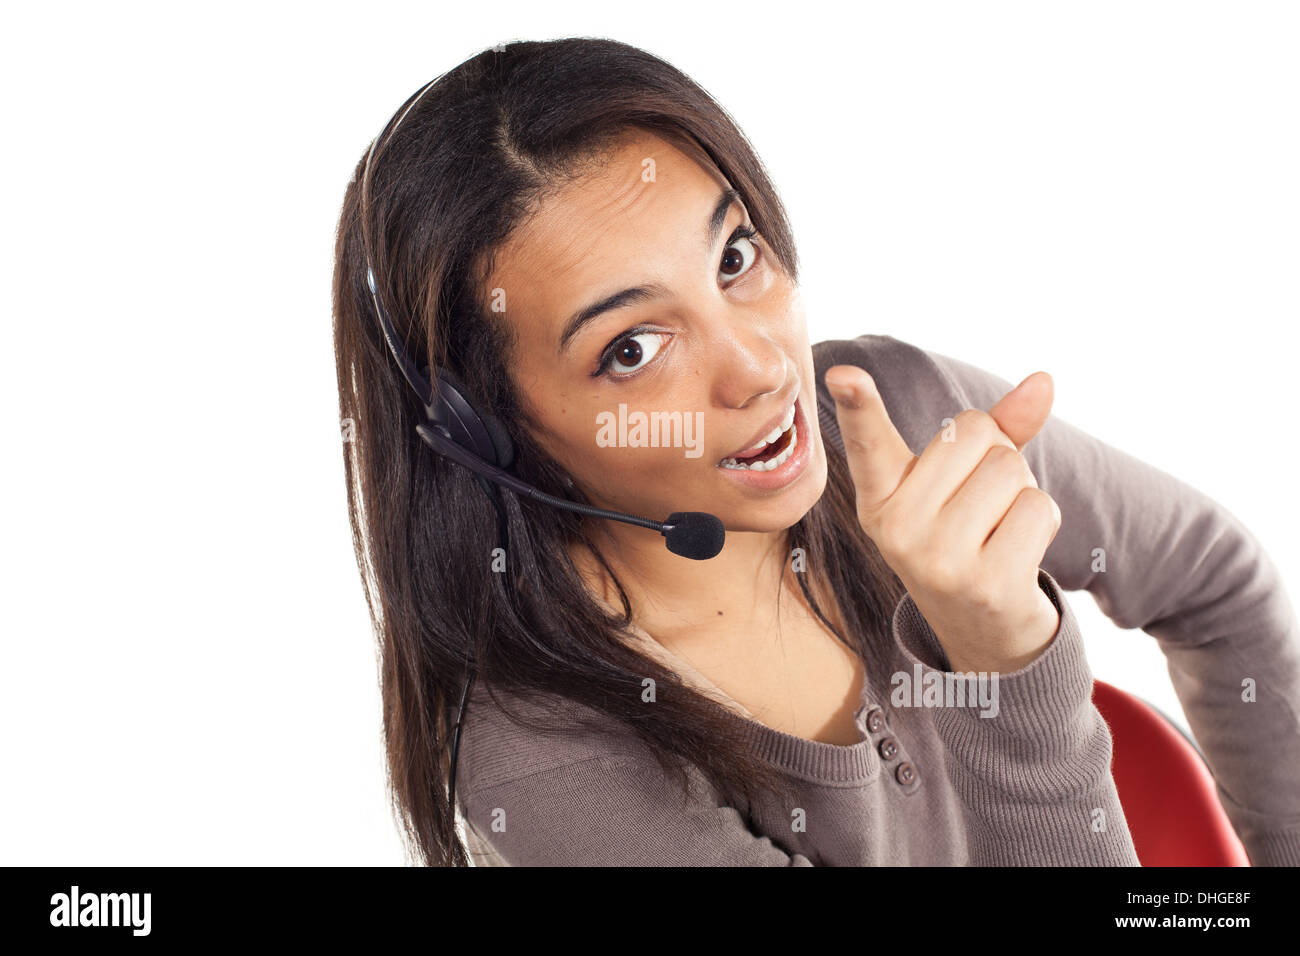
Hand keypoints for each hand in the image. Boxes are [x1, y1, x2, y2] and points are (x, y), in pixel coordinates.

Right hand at [824, 364, 1062, 672]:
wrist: (984, 632)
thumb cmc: (972, 537)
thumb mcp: (965, 482)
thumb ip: (996, 428)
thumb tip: (1043, 381)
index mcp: (880, 498)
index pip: (869, 443)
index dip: (859, 405)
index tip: (843, 373)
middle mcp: (897, 528)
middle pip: (975, 433)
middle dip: (997, 455)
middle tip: (982, 506)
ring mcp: (937, 560)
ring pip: (1011, 467)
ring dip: (1023, 491)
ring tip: (999, 531)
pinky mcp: (984, 584)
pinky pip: (1038, 508)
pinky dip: (1042, 522)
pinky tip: (1015, 553)